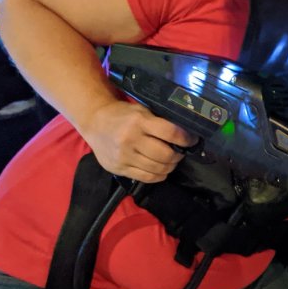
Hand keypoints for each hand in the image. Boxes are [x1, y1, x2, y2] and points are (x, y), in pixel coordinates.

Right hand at [79, 101, 197, 182]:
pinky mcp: (118, 168)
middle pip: (165, 155)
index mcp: (139, 121)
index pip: (170, 133)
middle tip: (180, 152)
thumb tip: (185, 135)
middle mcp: (130, 139)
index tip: (192, 140)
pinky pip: (146, 177)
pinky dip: (159, 175)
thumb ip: (160, 122)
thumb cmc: (123, 115)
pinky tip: (161, 170)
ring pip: (157, 168)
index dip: (186, 139)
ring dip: (170, 166)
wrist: (95, 123)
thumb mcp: (142, 111)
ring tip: (171, 161)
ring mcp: (123, 156)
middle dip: (178, 155)